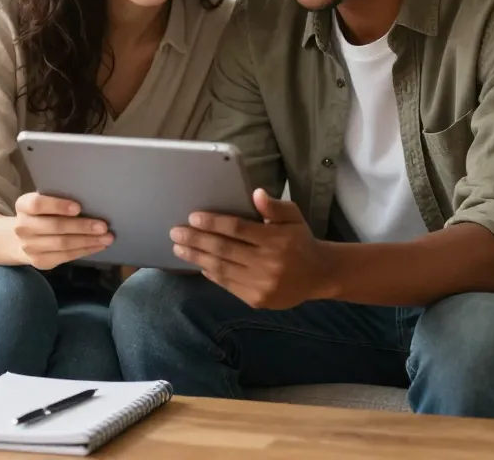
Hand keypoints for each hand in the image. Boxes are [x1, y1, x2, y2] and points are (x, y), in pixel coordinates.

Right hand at [13, 193, 112, 269]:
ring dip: (88, 241)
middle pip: (55, 226)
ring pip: (62, 244)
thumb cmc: (41, 214)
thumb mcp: (43, 203)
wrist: (22, 239)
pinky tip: (98, 246)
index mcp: (23, 206)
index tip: (78, 207)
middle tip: (103, 226)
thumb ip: (58, 200)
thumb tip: (92, 200)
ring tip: (107, 238)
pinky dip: (85, 250)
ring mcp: (29, 246)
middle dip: (82, 226)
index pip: (37, 204)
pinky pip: (66, 256)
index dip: (58, 206)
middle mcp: (23, 227)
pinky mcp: (40, 261)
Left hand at [169, 189, 327, 308]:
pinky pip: (227, 284)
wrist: (318, 275)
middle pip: (224, 249)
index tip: (193, 217)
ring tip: (179, 248)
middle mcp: (268, 263)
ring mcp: (261, 284)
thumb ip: (274, 206)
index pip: (237, 229)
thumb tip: (256, 194)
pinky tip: (198, 263)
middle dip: (196, 240)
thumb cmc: (300, 240)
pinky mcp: (256, 299)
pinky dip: (211, 273)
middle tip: (175, 232)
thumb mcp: (293, 217)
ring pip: (221, 269)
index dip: (213, 223)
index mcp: (276, 240)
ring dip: (197, 257)